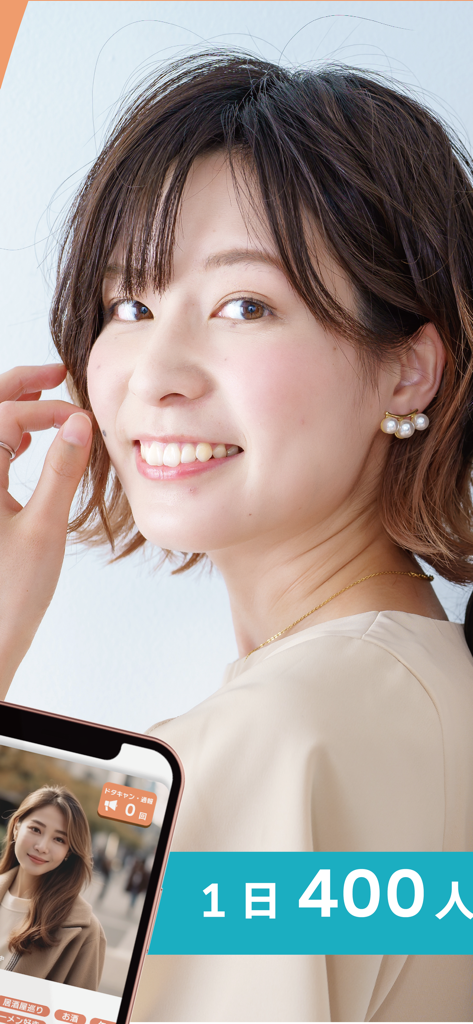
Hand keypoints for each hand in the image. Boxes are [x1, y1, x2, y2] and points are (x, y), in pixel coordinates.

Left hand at [0, 364, 93, 698]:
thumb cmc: (10, 595)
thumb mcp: (44, 528)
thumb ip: (63, 472)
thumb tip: (77, 422)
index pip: (6, 419)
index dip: (45, 409)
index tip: (81, 418)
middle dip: (18, 387)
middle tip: (55, 373)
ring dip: (12, 409)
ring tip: (44, 395)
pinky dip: (7, 440)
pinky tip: (28, 443)